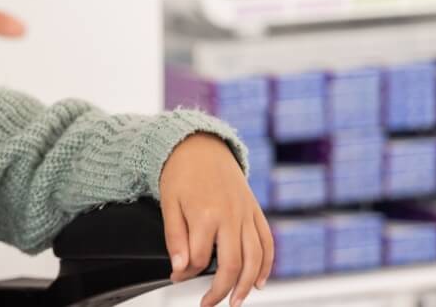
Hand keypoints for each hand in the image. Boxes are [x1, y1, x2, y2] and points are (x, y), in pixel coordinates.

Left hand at [159, 133, 273, 306]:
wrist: (200, 144)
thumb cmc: (181, 171)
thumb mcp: (168, 202)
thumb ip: (175, 238)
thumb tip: (180, 269)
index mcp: (206, 214)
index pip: (199, 259)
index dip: (187, 273)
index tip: (177, 277)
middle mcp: (231, 217)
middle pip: (232, 265)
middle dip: (221, 290)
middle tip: (209, 303)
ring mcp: (247, 215)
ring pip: (254, 258)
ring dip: (247, 285)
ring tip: (237, 301)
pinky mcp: (256, 212)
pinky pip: (267, 243)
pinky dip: (267, 265)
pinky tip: (259, 281)